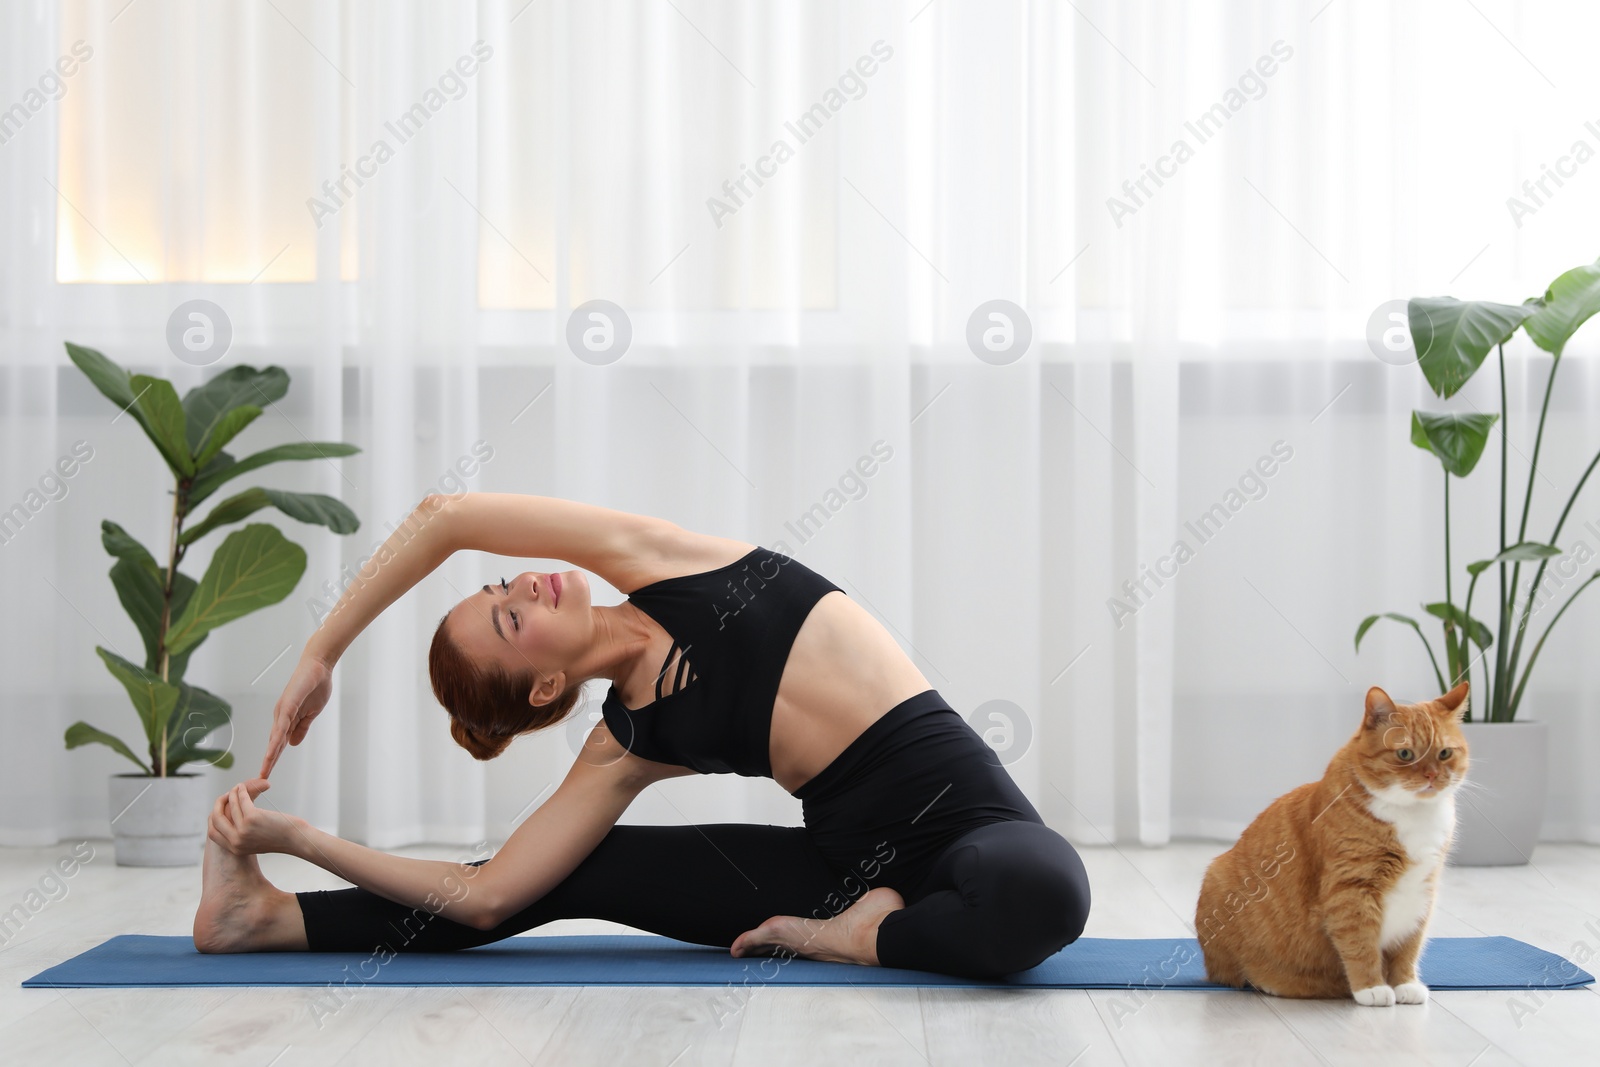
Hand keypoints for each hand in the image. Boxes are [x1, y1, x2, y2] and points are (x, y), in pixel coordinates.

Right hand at [207, 779, 308, 856]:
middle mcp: (236, 842)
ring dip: (232, 794)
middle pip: (216, 819)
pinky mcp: (252, 819)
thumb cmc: (279, 838)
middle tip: (225, 795)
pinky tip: (244, 787)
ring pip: (231, 806)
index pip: (213, 833)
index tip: (218, 808)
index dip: (213, 819)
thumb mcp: (255, 841)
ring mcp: (243, 831)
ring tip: (237, 787)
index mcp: (235, 849)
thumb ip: (242, 836)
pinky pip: (242, 800)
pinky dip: (242, 791)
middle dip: (218, 804)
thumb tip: (233, 819)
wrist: (297, 840)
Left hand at [260, 654, 332, 778]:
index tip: (267, 773)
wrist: (319, 666)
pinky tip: (275, 749)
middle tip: (261, 778)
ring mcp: (283, 711)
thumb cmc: (316, 687)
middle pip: (274, 743)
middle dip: (269, 761)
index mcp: (288, 719)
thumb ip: (302, 728)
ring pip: (276, 737)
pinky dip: (277, 738)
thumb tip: (292, 744)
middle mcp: (281, 716)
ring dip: (271, 754)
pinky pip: (282, 725)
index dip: (274, 758)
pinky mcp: (288, 704)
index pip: (280, 743)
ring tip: (265, 769)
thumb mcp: (311, 713)